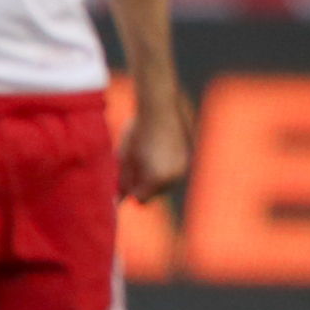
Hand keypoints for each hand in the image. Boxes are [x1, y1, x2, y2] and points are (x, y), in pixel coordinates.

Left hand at [117, 87, 190, 202]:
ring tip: (146, 153)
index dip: (130, 192)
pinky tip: (157, 149)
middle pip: (155, 193)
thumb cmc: (138, 133)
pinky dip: (164, 165)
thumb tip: (119, 200)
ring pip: (166, 182)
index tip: (124, 181)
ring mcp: (185, 167)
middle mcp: (175, 177)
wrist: (160, 108)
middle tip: (134, 164)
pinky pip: (174, 170)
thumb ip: (124, 181)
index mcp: (156, 179)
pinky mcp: (189, 157)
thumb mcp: (125, 158)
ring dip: (155, 175)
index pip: (141, 199)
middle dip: (143, 184)